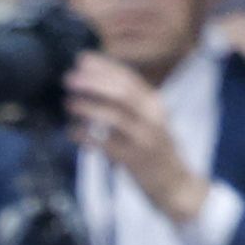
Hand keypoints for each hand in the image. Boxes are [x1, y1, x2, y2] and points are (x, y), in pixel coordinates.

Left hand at [63, 49, 207, 219]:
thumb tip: (95, 87)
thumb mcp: (147, 122)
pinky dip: (87, 137)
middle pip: (121, 92)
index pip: (128, 78)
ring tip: (68, 103)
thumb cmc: (154, 152)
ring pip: (114, 116)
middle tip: (69, 78)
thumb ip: (127, 106)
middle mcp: (151, 117)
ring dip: (88, 107)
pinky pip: (106, 146)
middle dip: (94, 82)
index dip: (104, 67)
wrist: (175, 185)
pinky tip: (72, 132)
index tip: (82, 59)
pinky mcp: (134, 161)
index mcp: (154, 104)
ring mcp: (144, 139)